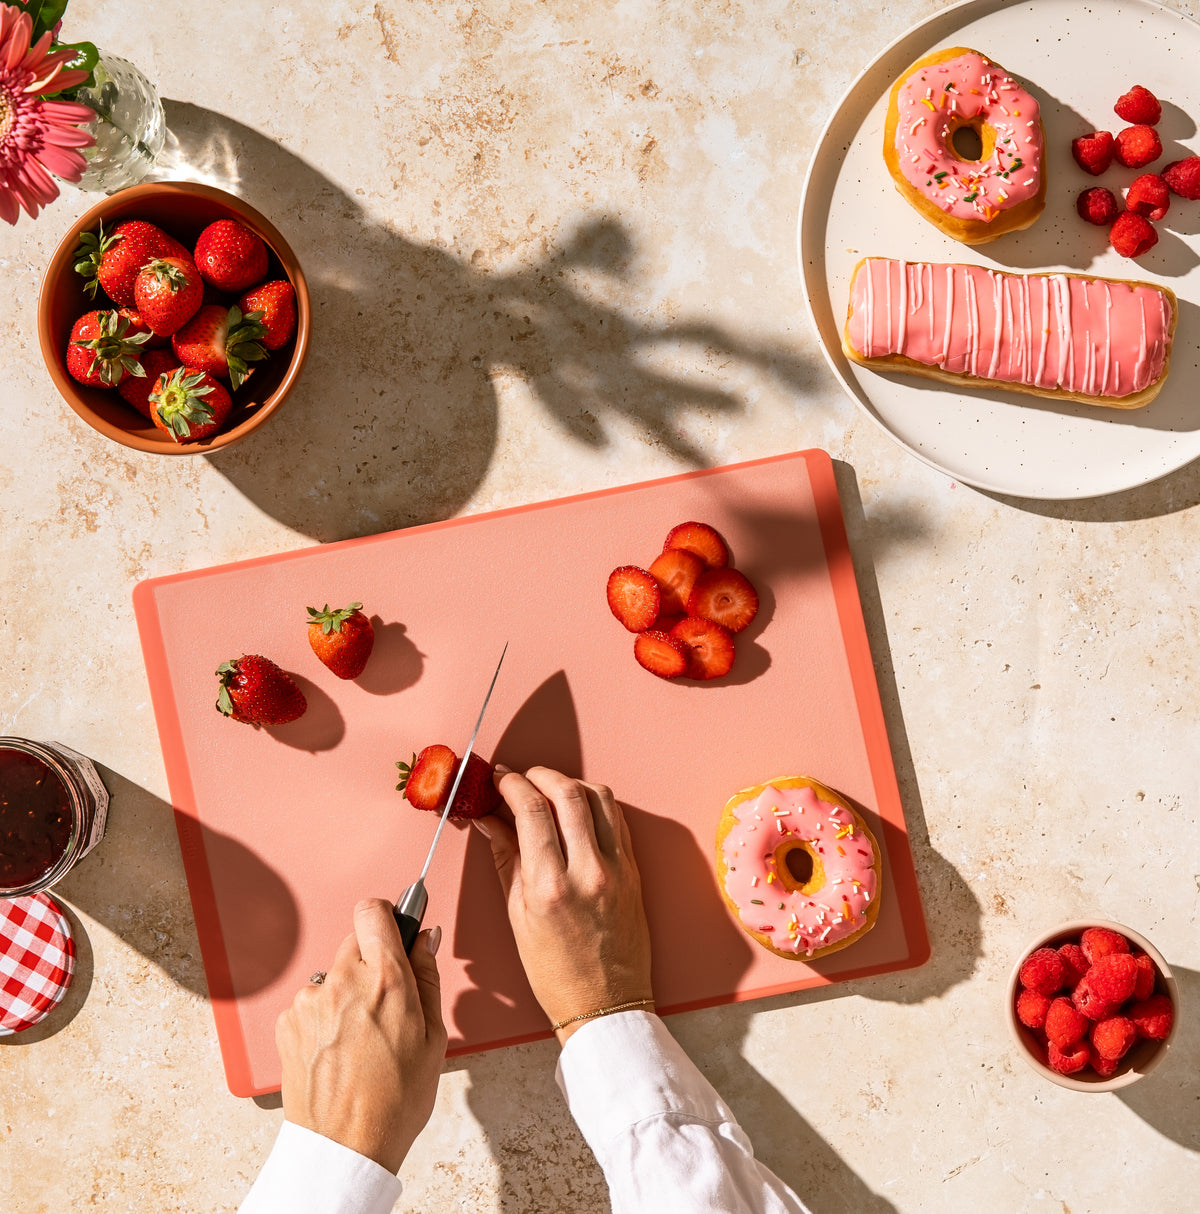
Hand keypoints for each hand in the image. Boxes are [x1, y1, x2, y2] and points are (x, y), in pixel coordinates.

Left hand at [275, 898, 446, 1172]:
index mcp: (385, 979)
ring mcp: (310, 1002)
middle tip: (387, 1001)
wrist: (346, 1148)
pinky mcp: (288, 1023)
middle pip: (355, 942)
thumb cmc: (395, 1100)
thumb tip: (425, 939)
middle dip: (371, 962)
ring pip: (333, 976)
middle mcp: (342, 981)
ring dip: (346, 993)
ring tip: (361, 1039)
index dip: (387, 916)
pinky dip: (324, 1018)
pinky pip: (312, 1003)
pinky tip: (339, 1051)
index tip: (396, 928)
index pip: (374, 910)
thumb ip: (427, 976)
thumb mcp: (433, 1036)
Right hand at [478, 766, 653, 1042]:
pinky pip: (617, 818)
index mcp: (550, 887)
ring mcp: (617, 869)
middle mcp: (588, 871)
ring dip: (570, 782)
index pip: (531, 810)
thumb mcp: (517, 916)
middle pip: (566, 792)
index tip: (499, 778)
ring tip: (549, 788)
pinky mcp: (634, 870)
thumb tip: (488, 818)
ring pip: (598, 797)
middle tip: (521, 777)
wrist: (605, 1003)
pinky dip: (595, 802)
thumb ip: (505, 857)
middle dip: (539, 775)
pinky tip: (577, 808)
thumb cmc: (555, 972)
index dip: (511, 784)